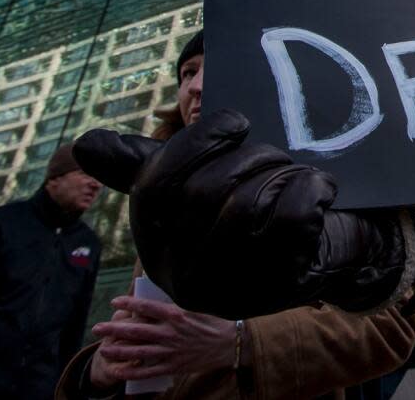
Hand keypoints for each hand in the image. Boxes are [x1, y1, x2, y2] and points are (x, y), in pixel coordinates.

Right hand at [75, 110, 405, 317]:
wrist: (331, 247)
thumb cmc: (261, 205)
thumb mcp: (202, 181)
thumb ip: (149, 164)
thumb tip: (83, 145)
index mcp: (157, 241)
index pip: (155, 186)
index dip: (197, 141)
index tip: (237, 124)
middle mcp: (183, 276)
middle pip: (205, 193)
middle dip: (252, 157)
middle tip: (277, 156)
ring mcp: (230, 290)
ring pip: (247, 207)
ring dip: (283, 173)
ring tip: (296, 175)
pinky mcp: (279, 291)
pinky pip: (291, 220)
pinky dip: (312, 190)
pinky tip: (319, 193)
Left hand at [89, 296, 241, 383]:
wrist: (228, 344)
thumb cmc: (212, 322)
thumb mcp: (194, 307)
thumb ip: (174, 305)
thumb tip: (155, 299)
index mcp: (175, 314)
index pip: (146, 307)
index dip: (128, 303)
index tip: (115, 301)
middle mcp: (169, 332)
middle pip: (135, 330)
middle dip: (113, 329)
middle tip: (97, 328)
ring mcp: (170, 351)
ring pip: (137, 352)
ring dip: (117, 351)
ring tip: (103, 349)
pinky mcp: (172, 366)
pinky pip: (146, 371)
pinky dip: (130, 372)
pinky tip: (117, 370)